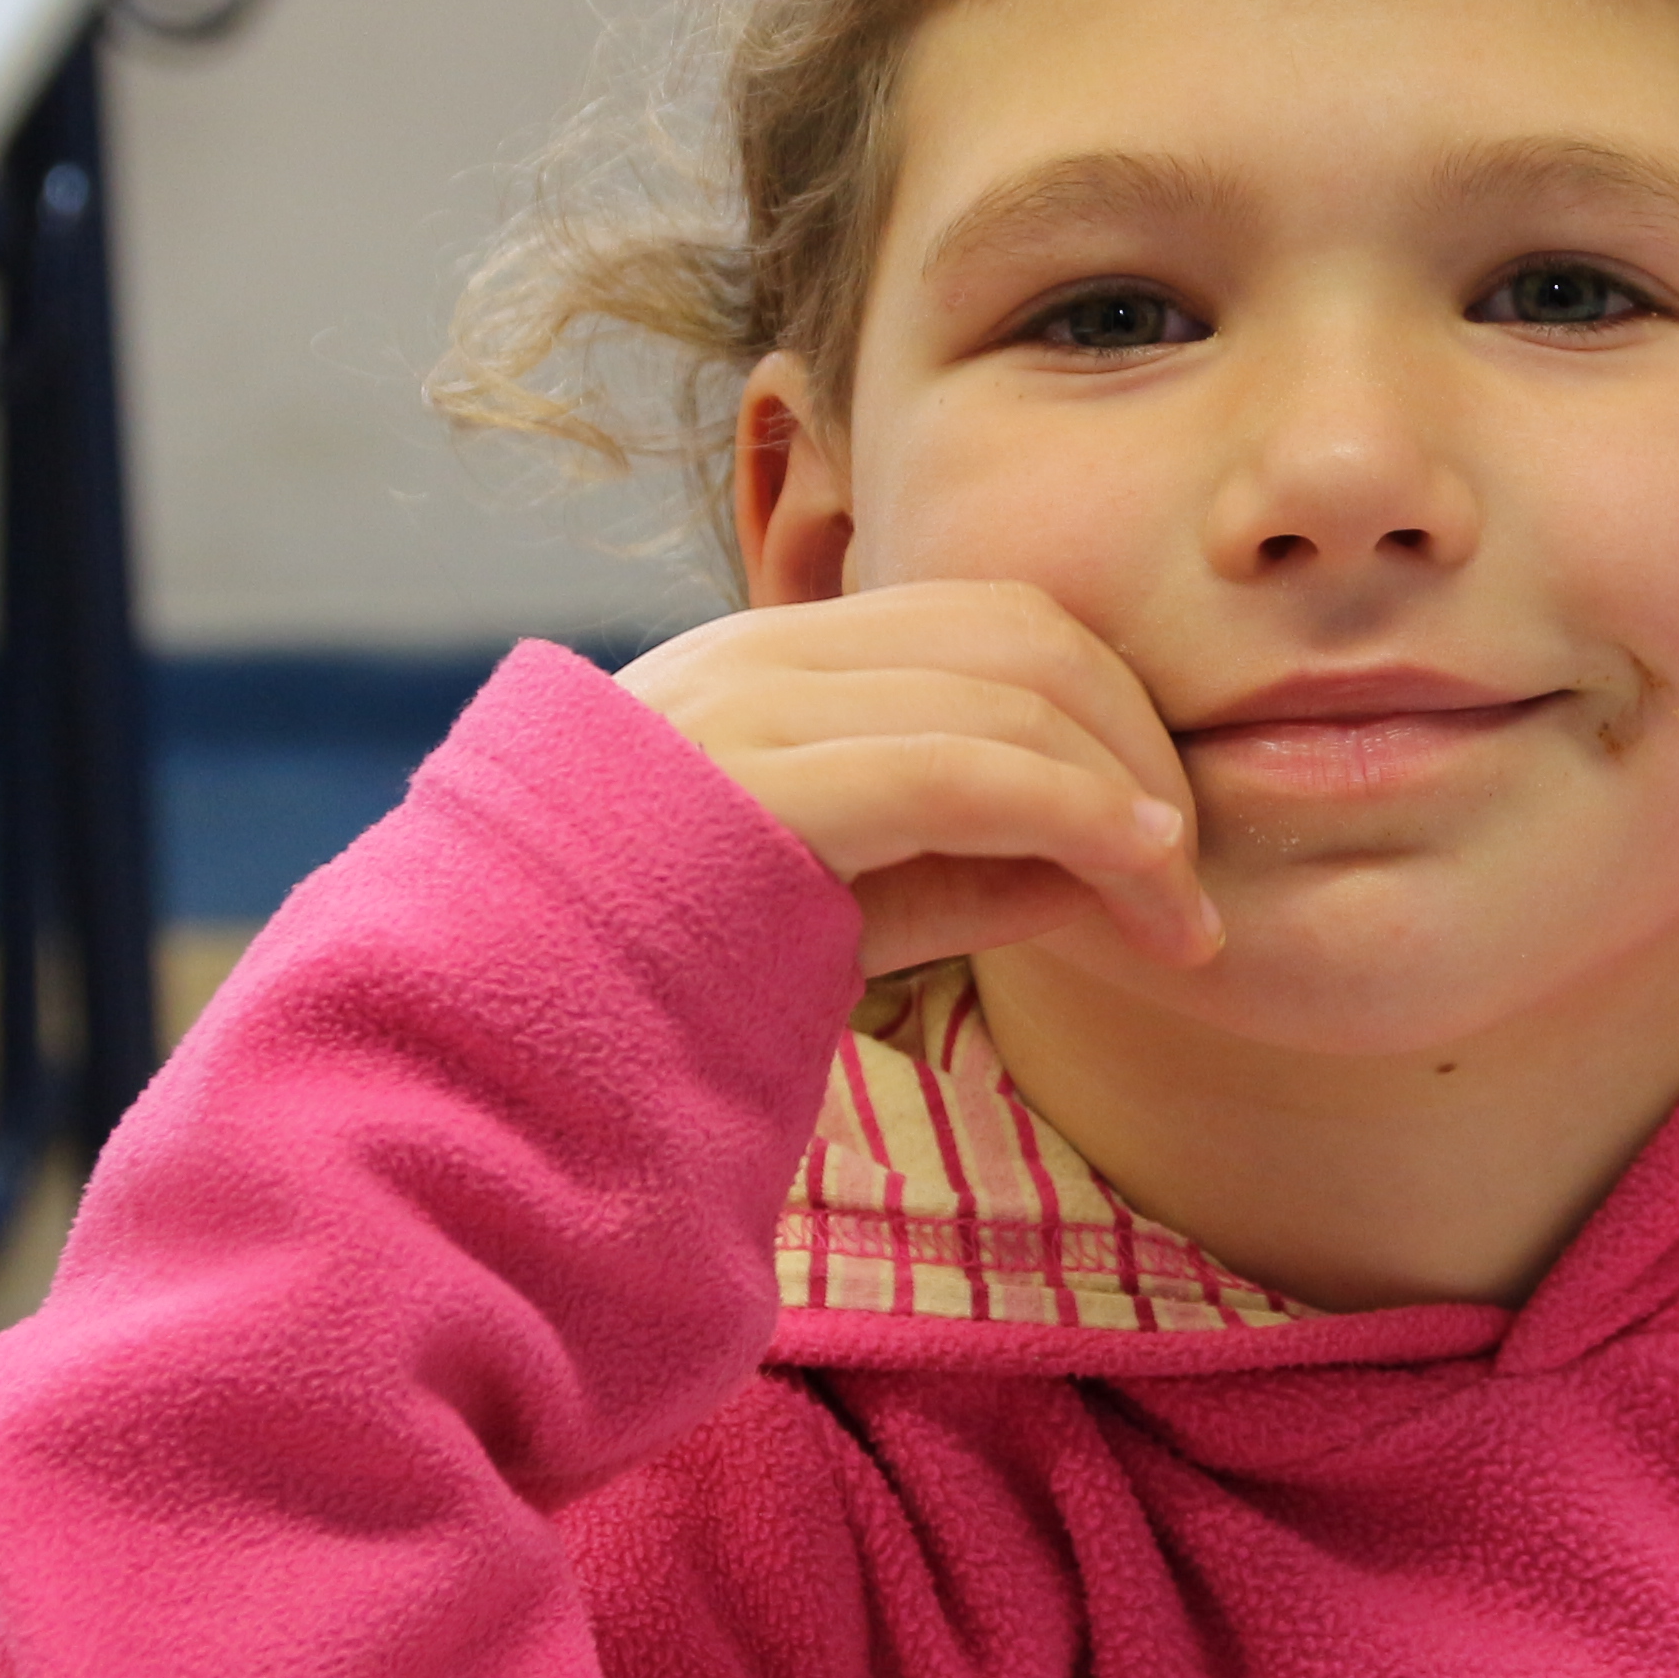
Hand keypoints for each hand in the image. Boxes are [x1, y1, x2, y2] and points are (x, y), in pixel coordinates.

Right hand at [619, 582, 1220, 979]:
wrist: (481, 1055)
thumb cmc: (658, 992)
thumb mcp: (851, 912)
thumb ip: (973, 872)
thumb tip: (1124, 863)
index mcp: (766, 661)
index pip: (987, 622)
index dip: (1109, 706)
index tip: (1170, 828)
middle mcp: (753, 656)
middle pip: (1019, 633)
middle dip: (1140, 740)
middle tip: (1196, 867)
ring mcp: (745, 709)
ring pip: (1008, 691)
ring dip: (1130, 796)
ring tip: (1184, 904)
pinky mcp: (751, 788)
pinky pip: (962, 768)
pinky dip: (1080, 816)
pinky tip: (1140, 880)